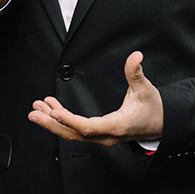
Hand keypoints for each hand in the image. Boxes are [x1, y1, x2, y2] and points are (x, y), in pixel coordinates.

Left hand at [29, 51, 163, 145]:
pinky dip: (62, 120)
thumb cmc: (153, 109)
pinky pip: (76, 130)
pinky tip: (52, 109)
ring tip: (37, 109)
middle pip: (74, 134)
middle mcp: (106, 136)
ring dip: (53, 122)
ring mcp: (101, 137)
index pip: (88, 127)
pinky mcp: (98, 134)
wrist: (161, 124)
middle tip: (34, 112)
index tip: (53, 112)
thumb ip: (136, 72)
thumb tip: (135, 56)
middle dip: (51, 123)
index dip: (69, 120)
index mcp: (116, 126)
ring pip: (72, 133)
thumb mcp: (146, 89)